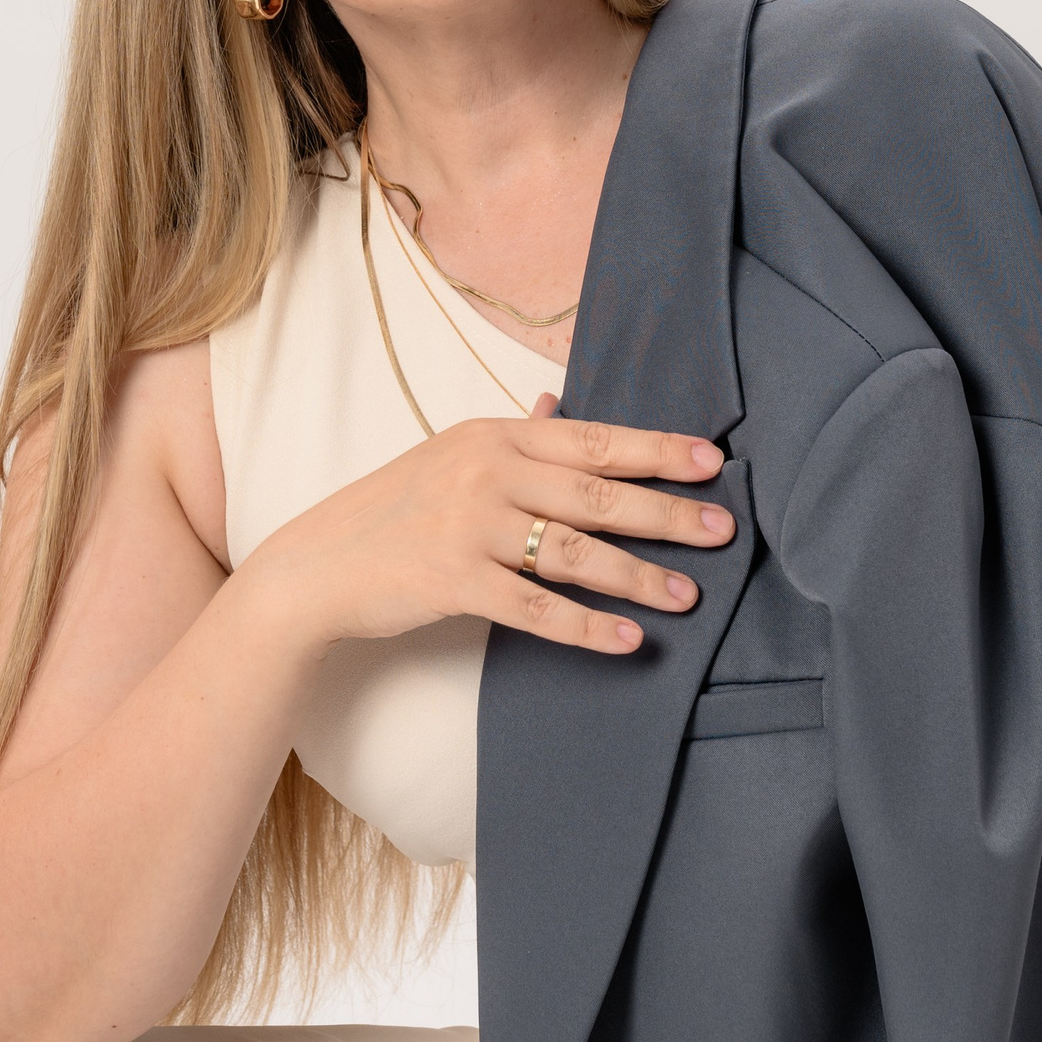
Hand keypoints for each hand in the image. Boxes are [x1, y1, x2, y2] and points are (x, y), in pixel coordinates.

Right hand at [244, 398, 732, 658]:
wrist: (318, 566)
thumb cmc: (394, 510)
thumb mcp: (451, 457)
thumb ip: (513, 435)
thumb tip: (559, 402)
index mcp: (493, 435)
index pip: (591, 437)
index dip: (655, 450)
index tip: (710, 463)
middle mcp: (486, 472)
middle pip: (595, 492)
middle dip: (665, 513)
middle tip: (723, 531)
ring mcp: (469, 526)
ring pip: (574, 551)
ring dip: (637, 576)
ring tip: (686, 595)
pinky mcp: (454, 581)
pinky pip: (535, 607)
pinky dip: (585, 626)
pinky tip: (627, 639)